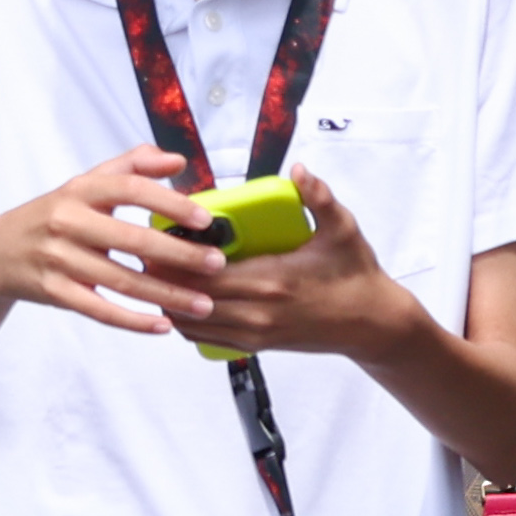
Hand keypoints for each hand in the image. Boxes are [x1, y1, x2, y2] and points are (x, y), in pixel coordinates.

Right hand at [0, 147, 211, 337]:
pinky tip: (163, 326)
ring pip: (121, 281)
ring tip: (203, 304)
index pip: (129, 189)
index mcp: (80, 191)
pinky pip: (100, 310)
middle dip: (179, 255)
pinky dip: (133, 321)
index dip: (168, 203)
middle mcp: (68, 222)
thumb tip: (177, 161)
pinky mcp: (55, 292)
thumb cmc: (54, 215)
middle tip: (216, 265)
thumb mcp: (85, 184)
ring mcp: (59, 260)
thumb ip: (132, 166)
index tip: (203, 219)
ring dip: (166, 295)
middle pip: (132, 240)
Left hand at [165, 167, 414, 363]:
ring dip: (171, 300)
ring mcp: (255, 332)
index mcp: (272, 280)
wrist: (371, 323)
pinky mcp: (256, 344)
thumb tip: (298, 170)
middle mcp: (258, 311)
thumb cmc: (355, 274)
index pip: (207, 273)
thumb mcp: (343, 230)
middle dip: (164, 277)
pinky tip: (179, 300)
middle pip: (191, 298)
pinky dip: (187, 321)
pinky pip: (207, 338)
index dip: (175, 260)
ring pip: (194, 323)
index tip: (156, 239)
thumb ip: (320, 198)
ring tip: (156, 275)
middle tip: (144, 251)